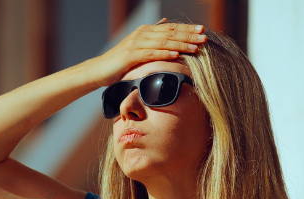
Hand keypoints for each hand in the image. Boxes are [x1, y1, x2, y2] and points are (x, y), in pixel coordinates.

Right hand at [79, 19, 206, 88]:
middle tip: (204, 37)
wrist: (98, 70)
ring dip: (181, 44)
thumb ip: (152, 36)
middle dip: (188, 34)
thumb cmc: (119, 62)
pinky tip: (176, 54)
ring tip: (195, 47)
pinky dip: (164, 53)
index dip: (186, 28)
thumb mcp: (138, 47)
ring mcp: (136, 43)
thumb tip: (165, 22)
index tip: (202, 30)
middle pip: (170, 33)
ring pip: (163, 42)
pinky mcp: (130, 55)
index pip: (170, 28)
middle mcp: (142, 34)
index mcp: (145, 31)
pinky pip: (151, 53)